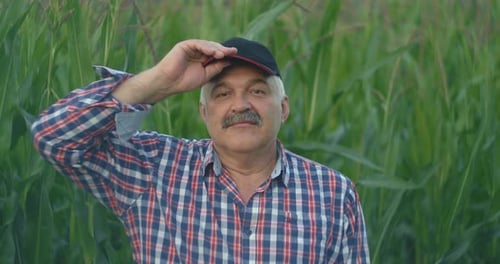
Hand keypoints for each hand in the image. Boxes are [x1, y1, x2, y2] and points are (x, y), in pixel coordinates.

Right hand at [112, 39, 236, 103]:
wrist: (169, 83)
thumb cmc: (185, 81)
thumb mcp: (206, 75)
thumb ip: (216, 68)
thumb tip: (229, 61)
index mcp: (202, 59)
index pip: (216, 54)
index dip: (226, 54)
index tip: (236, 55)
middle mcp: (198, 52)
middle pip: (213, 48)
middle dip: (223, 49)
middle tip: (233, 52)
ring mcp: (191, 48)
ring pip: (207, 45)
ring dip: (216, 48)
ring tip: (224, 53)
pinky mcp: (185, 45)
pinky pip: (198, 44)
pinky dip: (206, 47)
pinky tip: (213, 52)